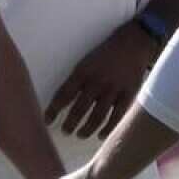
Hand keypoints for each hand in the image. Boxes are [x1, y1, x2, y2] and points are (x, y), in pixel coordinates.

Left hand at [46, 24, 155, 139]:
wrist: (132, 43)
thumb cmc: (105, 54)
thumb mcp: (86, 62)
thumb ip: (76, 80)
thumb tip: (62, 101)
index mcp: (83, 72)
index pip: (64, 95)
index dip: (53, 110)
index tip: (46, 121)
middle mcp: (96, 82)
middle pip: (79, 109)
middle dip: (70, 123)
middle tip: (64, 131)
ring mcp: (113, 90)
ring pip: (97, 116)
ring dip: (86, 129)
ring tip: (79, 134)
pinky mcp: (127, 95)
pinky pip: (116, 117)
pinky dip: (107, 129)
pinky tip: (100, 135)